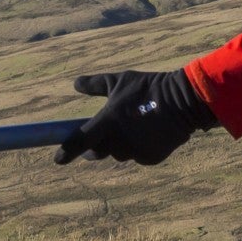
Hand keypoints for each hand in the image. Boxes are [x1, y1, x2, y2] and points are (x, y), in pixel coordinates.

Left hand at [57, 69, 214, 166]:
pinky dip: (140, 148)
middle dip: (97, 146)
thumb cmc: (148, 88)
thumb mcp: (120, 81)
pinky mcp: (150, 158)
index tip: (58, 160)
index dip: (66, 152)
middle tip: (103, 135)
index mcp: (107, 122)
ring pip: (120, 153)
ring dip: (121, 145)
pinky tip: (150, 133)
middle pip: (98, 152)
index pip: (80, 141)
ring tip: (134, 127)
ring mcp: (135, 152)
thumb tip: (75, 84)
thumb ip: (95, 85)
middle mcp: (118, 141)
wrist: (183, 101)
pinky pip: (138, 156)